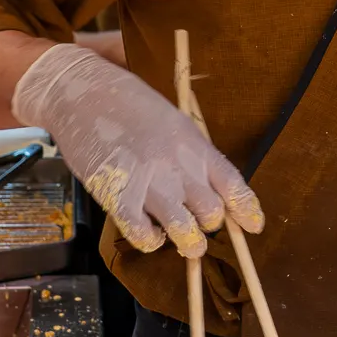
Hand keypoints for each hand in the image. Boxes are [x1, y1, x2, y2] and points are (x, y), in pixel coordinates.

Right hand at [11, 45, 262, 258]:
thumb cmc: (127, 103)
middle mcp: (178, 167)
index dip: (247, 211)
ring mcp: (149, 184)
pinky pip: (144, 237)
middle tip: (198, 223)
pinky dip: (150, 241)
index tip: (254, 226)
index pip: (234, 185)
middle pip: (213, 215)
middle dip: (209, 225)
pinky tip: (149, 233)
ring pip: (186, 234)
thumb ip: (192, 154)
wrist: (82, 92)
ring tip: (184, 242)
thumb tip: (208, 187)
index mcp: (195, 145)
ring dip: (188, 243)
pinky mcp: (118, 198)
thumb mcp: (173, 121)